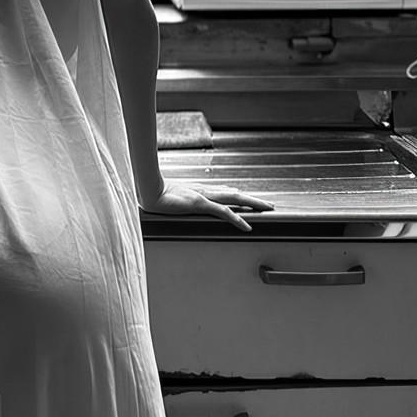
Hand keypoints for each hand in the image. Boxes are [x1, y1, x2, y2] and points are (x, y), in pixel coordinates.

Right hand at [142, 182, 272, 232]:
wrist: (147, 190)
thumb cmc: (156, 194)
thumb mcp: (171, 199)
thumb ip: (180, 200)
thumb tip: (182, 202)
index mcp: (200, 191)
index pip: (225, 193)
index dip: (239, 196)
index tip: (250, 199)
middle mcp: (205, 192)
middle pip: (235, 195)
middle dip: (253, 200)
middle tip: (269, 204)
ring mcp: (204, 197)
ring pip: (235, 200)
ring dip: (252, 204)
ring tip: (267, 209)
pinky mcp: (200, 204)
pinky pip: (223, 212)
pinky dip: (237, 219)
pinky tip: (247, 226)